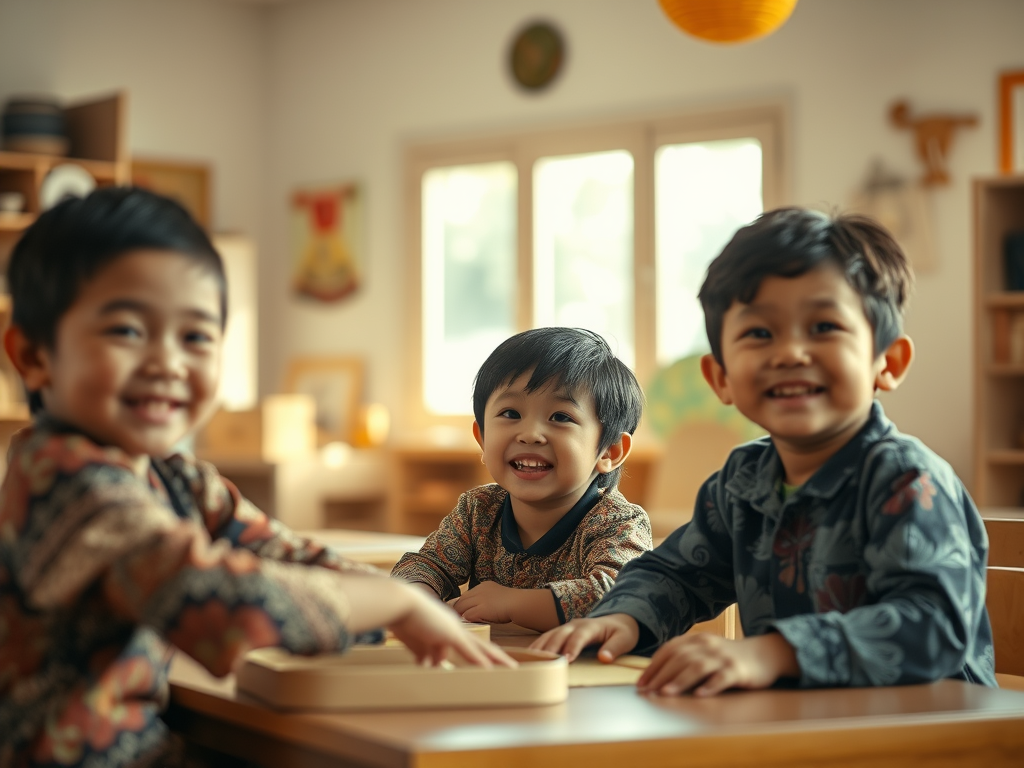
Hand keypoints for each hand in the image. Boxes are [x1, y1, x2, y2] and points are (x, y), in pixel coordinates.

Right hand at [388, 583, 516, 668]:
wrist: (401, 602)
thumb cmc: (405, 618)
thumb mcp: (416, 640)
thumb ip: (424, 651)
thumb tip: (428, 664)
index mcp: (449, 628)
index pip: (470, 643)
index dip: (482, 652)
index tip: (492, 661)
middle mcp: (456, 628)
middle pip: (482, 645)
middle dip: (496, 657)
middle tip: (510, 666)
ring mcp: (455, 631)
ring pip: (481, 649)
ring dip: (495, 660)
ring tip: (510, 670)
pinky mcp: (450, 635)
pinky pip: (469, 651)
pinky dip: (480, 662)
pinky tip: (491, 670)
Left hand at [452, 581, 517, 623]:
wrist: (519, 603)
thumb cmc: (513, 603)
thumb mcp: (497, 596)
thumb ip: (487, 600)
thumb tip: (478, 609)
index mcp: (483, 586)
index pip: (467, 595)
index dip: (463, 604)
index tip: (461, 611)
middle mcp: (479, 590)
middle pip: (461, 600)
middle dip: (458, 609)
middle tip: (456, 618)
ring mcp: (479, 600)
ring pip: (461, 608)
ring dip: (460, 615)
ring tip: (459, 622)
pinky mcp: (481, 609)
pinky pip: (467, 615)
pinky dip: (466, 620)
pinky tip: (468, 624)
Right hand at [529, 614, 638, 662]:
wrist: (618, 620)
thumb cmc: (621, 632)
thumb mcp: (625, 640)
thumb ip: (614, 648)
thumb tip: (604, 658)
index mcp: (591, 626)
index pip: (579, 636)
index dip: (572, 647)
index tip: (566, 660)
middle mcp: (575, 625)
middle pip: (560, 635)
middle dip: (551, 648)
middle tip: (543, 663)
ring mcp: (566, 627)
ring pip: (549, 635)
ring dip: (540, 647)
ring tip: (530, 660)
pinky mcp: (561, 632)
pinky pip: (546, 638)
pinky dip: (537, 646)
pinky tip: (528, 656)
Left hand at [637, 633, 798, 696]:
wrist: (763, 654)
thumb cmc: (727, 658)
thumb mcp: (704, 652)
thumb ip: (684, 658)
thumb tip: (656, 676)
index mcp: (696, 640)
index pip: (669, 650)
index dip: (653, 666)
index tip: (641, 683)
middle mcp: (707, 645)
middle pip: (679, 658)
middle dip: (661, 675)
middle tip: (647, 691)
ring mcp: (722, 657)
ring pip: (697, 667)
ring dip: (680, 680)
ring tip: (666, 693)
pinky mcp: (737, 670)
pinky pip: (722, 678)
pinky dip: (710, 686)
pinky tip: (700, 695)